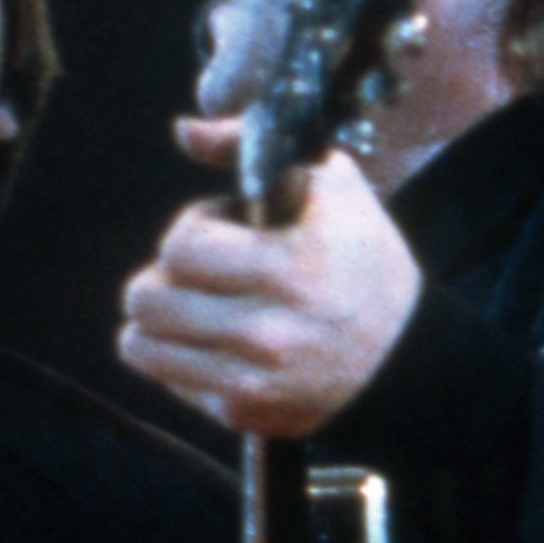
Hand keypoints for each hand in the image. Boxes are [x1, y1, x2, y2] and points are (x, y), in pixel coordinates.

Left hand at [118, 125, 420, 437]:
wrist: (403, 358)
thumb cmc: (360, 259)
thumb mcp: (330, 185)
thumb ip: (251, 145)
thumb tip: (184, 130)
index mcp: (291, 268)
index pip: (179, 247)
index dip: (193, 231)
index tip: (226, 233)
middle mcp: (269, 330)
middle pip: (146, 298)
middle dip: (166, 277)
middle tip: (204, 276)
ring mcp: (251, 379)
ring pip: (140, 343)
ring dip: (160, 320)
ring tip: (201, 308)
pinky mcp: (240, 413)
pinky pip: (166, 378)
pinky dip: (180, 358)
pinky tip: (221, 344)